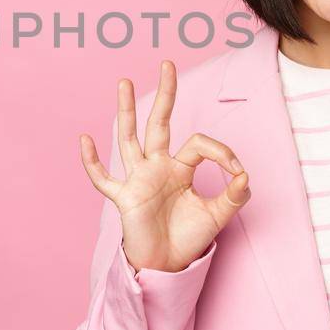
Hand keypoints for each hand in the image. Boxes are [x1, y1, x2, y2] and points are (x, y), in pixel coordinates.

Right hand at [78, 60, 251, 273]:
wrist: (167, 265)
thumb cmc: (187, 238)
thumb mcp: (217, 215)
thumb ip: (233, 196)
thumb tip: (245, 175)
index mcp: (179, 167)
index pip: (198, 143)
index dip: (221, 152)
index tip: (237, 172)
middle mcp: (156, 166)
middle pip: (159, 123)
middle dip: (165, 94)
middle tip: (168, 64)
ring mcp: (137, 179)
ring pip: (129, 139)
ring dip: (126, 111)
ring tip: (124, 82)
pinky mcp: (124, 198)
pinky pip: (104, 178)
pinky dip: (92, 162)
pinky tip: (85, 140)